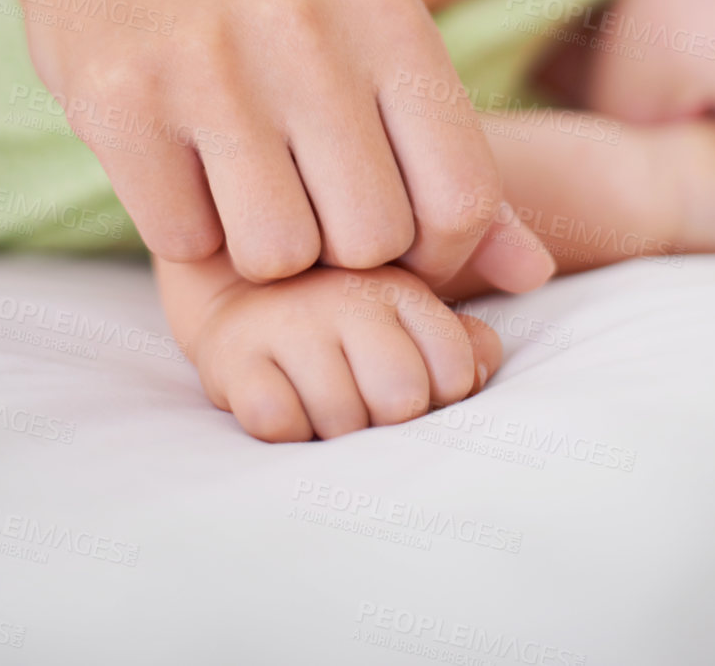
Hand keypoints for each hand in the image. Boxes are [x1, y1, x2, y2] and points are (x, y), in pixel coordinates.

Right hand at [6, 0, 549, 288]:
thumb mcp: (370, 37)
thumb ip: (450, 153)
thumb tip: (533, 276)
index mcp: (386, 13)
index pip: (463, 197)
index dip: (439, 254)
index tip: (394, 239)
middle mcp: (305, 30)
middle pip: (371, 239)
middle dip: (339, 252)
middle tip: (303, 206)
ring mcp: (207, 63)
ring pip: (277, 255)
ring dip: (257, 249)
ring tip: (239, 186)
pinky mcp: (119, 99)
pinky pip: (182, 242)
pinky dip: (181, 230)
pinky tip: (174, 167)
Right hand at [189, 263, 501, 441]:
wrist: (241, 297)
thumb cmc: (344, 322)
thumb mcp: (407, 322)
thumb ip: (459, 342)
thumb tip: (480, 366)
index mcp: (400, 285)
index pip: (454, 370)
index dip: (439, 397)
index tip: (411, 383)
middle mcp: (346, 293)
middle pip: (401, 399)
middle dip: (386, 419)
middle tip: (361, 398)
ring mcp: (287, 320)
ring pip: (341, 420)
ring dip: (332, 429)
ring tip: (319, 397)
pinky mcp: (234, 354)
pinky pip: (278, 422)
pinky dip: (285, 428)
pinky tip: (282, 398)